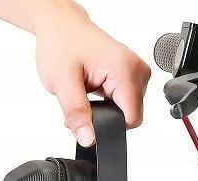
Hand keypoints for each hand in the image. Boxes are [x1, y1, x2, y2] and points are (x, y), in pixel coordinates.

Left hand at [34, 0, 150, 145]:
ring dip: (104, 110)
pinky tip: (93, 89)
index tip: (88, 117)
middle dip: (104, 118)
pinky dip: (107, 103)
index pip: (131, 120)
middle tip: (81, 101)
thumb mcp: (62, 83)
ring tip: (86, 92)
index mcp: (125, 69)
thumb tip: (88, 138)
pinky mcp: (131, 75)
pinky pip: (124, 102)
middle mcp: (137, 70)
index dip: (108, 126)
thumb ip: (76, 114)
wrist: (60, 25)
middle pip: (130, 117)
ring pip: (126, 112)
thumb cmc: (61, 43)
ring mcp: (136, 72)